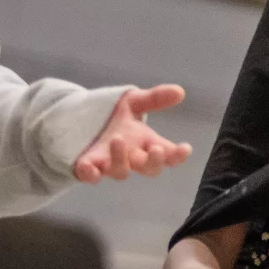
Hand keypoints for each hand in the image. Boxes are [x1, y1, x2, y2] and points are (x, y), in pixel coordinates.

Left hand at [73, 85, 192, 182]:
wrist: (83, 124)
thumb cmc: (116, 118)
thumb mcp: (134, 102)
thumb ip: (155, 98)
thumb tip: (180, 91)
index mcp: (147, 143)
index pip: (168, 154)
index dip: (178, 155)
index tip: (185, 148)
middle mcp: (132, 158)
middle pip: (149, 168)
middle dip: (154, 161)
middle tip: (156, 149)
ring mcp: (111, 165)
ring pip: (121, 172)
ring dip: (121, 159)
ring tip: (118, 139)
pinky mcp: (89, 169)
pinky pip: (91, 176)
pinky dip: (90, 173)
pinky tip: (88, 166)